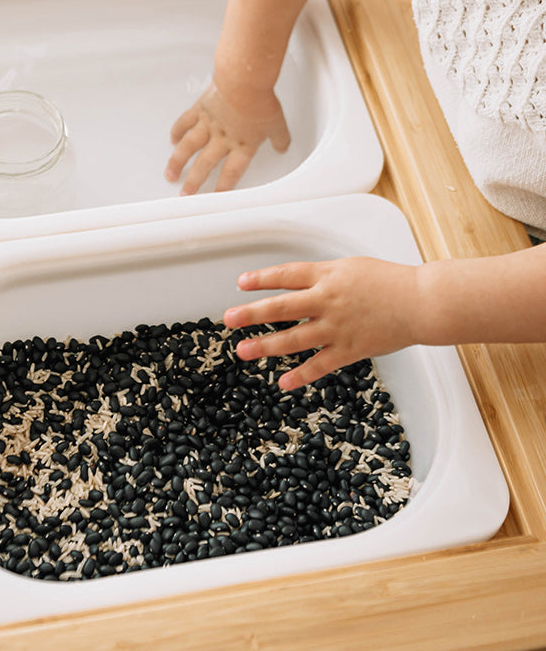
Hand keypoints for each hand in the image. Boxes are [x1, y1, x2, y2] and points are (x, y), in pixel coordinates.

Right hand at [164, 82, 289, 194]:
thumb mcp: (278, 123)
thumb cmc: (260, 100)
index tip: (215, 196)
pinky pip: (185, 123)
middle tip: (185, 193)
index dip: (224, 186)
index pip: (232, 171)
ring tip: (170, 173)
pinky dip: (177, 132)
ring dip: (177, 162)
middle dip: (194, 181)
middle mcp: (222, 138)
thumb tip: (282, 147)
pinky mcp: (200, 109)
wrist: (244, 80)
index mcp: (242, 144)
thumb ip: (280, 138)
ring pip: (189, 147)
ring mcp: (208, 124)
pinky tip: (172, 140)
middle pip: (205, 164)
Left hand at [223, 256, 422, 390]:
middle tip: (228, 319)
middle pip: (282, 306)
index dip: (262, 279)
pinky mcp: (350, 349)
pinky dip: (301, 375)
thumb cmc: (390, 282)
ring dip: (266, 345)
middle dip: (251, 313)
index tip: (241, 283)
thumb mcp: (350, 267)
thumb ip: (322, 276)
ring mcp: (337, 327)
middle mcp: (328, 300)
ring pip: (294, 338)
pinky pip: (320, 365)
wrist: (422, 302)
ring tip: (243, 350)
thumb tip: (297, 284)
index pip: (287, 275)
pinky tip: (283, 382)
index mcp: (328, 276)